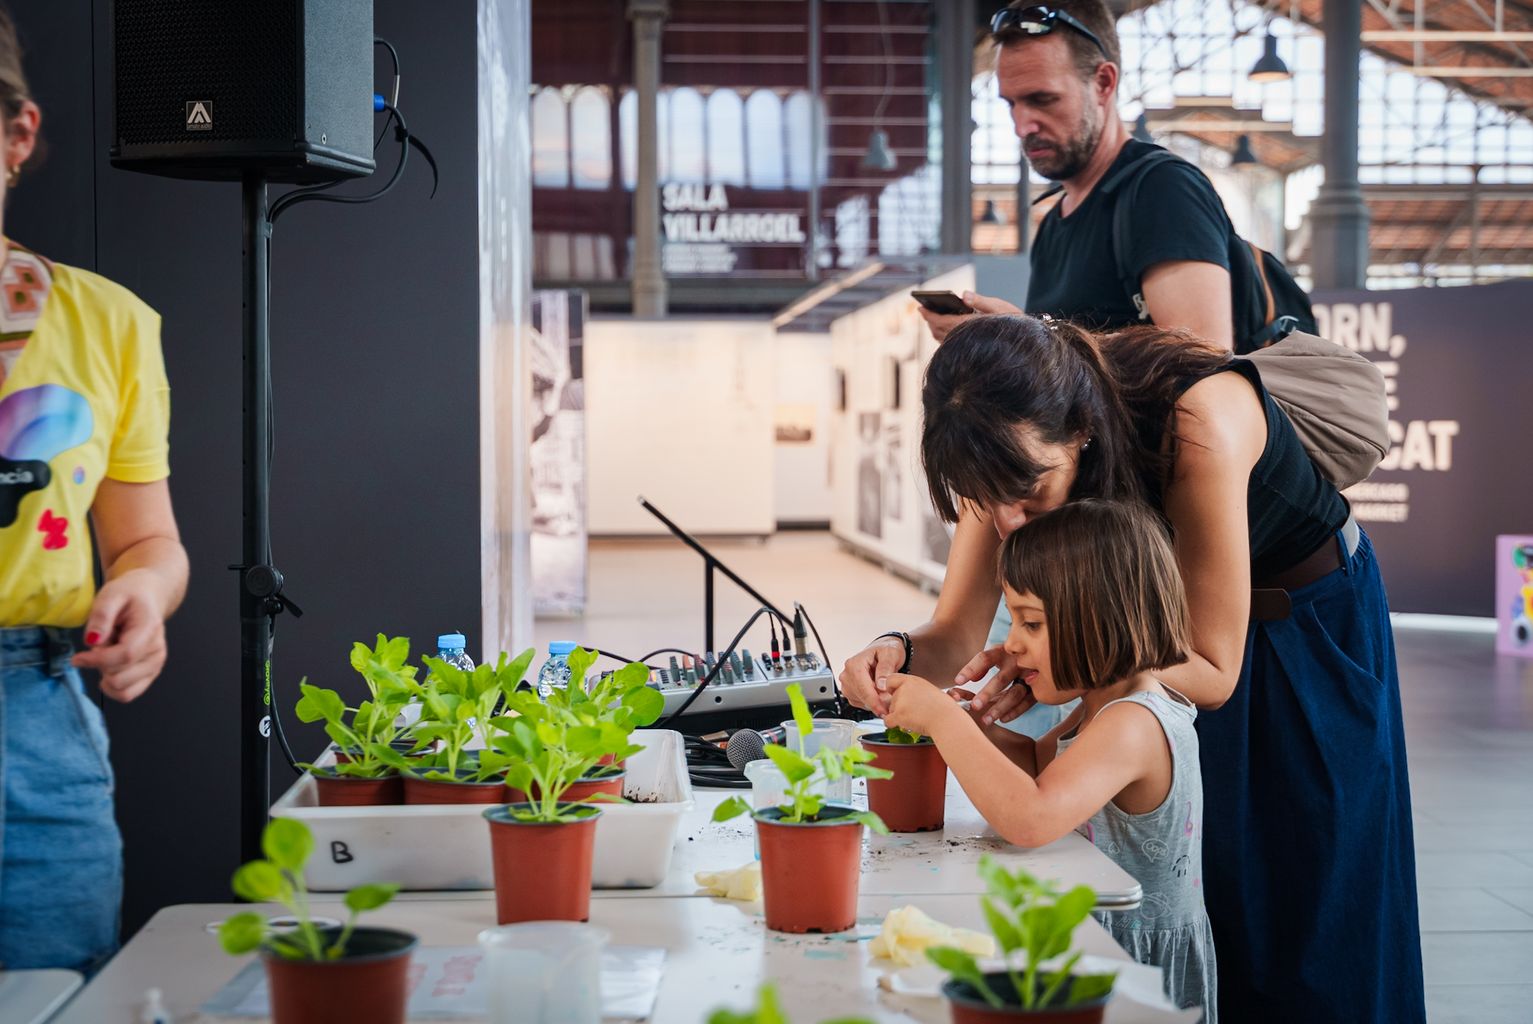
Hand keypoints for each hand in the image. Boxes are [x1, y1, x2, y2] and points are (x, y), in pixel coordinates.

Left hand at [71, 570, 169, 702]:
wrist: (148, 597)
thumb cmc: (130, 595)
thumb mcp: (111, 595)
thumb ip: (101, 617)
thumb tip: (92, 642)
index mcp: (149, 630)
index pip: (125, 655)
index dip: (97, 660)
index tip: (77, 658)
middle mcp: (157, 652)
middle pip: (120, 677)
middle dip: (101, 665)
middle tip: (100, 645)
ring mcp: (156, 665)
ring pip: (123, 689)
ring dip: (106, 675)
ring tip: (108, 654)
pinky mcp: (150, 674)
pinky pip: (127, 694)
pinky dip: (112, 685)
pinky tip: (110, 667)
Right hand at [838, 638, 905, 716]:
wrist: (883, 650)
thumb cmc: (886, 650)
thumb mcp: (890, 655)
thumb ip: (886, 668)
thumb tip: (881, 685)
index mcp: (854, 664)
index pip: (862, 687)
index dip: (874, 701)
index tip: (883, 710)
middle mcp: (847, 673)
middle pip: (860, 696)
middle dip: (876, 703)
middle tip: (890, 705)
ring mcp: (847, 682)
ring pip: (858, 701)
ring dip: (872, 703)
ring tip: (886, 696)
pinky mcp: (850, 690)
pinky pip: (858, 702)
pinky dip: (869, 703)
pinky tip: (879, 696)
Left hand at [885, 673, 965, 736]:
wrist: (947, 720)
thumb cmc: (944, 709)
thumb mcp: (930, 691)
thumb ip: (915, 691)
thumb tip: (907, 698)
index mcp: (913, 681)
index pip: (891, 679)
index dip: (891, 687)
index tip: (892, 692)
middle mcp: (905, 688)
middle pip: (891, 698)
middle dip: (898, 706)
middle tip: (913, 712)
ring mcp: (900, 701)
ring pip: (891, 710)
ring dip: (899, 716)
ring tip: (915, 718)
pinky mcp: (899, 714)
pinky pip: (888, 721)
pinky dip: (893, 725)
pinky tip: (904, 725)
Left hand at [916, 291, 1023, 342]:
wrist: (1025, 341)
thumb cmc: (1013, 322)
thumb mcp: (999, 307)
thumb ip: (980, 300)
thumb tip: (964, 294)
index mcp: (970, 326)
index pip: (943, 321)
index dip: (929, 315)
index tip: (920, 308)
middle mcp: (966, 338)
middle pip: (939, 331)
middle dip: (930, 320)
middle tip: (924, 310)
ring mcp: (966, 346)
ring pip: (943, 339)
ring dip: (935, 329)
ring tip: (932, 318)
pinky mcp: (969, 351)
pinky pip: (950, 345)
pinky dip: (942, 336)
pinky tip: (943, 330)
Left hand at [953, 644, 1037, 724]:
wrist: (1046, 652)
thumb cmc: (1012, 657)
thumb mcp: (998, 656)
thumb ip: (981, 668)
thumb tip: (965, 681)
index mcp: (1004, 651)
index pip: (985, 658)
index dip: (971, 669)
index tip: (957, 682)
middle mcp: (1018, 661)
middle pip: (1001, 678)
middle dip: (987, 693)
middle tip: (974, 706)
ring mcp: (1031, 675)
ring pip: (1015, 694)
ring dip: (1000, 708)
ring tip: (986, 720)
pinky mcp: (1040, 688)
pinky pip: (1028, 702)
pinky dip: (1015, 711)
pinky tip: (1003, 719)